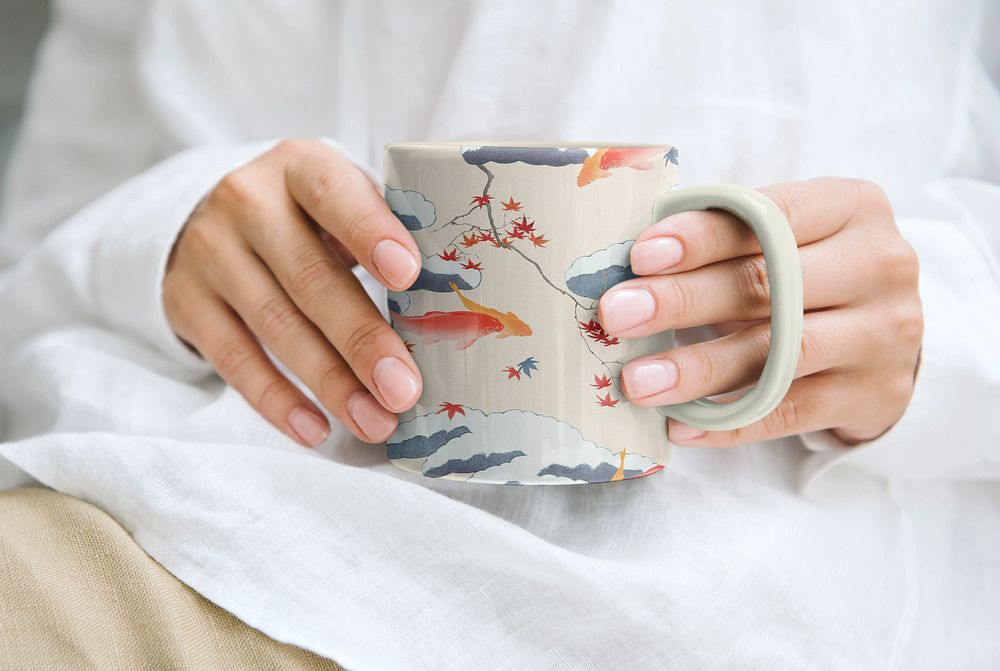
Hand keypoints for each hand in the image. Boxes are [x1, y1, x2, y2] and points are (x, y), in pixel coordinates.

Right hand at [164, 138, 422, 446]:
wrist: (210, 219)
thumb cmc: (310, 217)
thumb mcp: (342, 201)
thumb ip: (387, 233)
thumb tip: (456, 307)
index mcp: (300, 167)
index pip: (334, 193)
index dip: (370, 232)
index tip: (409, 276)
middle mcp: (248, 202)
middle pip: (309, 277)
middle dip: (361, 340)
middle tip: (404, 389)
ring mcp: (211, 253)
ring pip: (275, 325)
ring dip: (330, 382)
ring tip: (376, 422)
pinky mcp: (187, 302)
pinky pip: (234, 360)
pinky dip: (276, 401)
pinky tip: (316, 429)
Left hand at [598, 178, 922, 446]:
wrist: (888, 332)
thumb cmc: (811, 269)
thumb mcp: (787, 235)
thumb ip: (728, 237)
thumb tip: (631, 265)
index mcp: (850, 207)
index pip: (771, 216)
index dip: (703, 237)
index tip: (641, 255)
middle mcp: (877, 265)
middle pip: (771, 283)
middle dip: (684, 300)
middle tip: (618, 315)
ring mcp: (883, 334)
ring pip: (780, 354)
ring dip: (700, 368)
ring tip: (638, 381)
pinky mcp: (873, 394)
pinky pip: (790, 413)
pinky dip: (731, 423)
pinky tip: (681, 425)